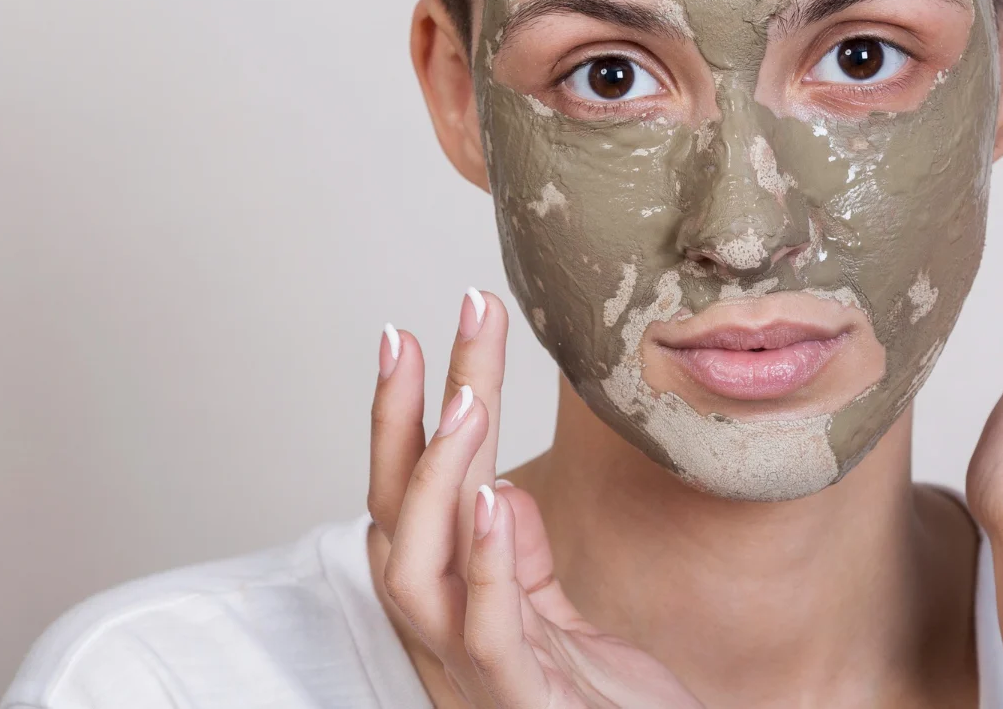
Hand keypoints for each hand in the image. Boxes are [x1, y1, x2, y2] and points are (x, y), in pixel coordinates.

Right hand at [368, 290, 700, 707]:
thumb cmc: (605, 703)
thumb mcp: (556, 615)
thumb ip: (518, 557)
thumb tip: (493, 485)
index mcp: (454, 607)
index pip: (407, 501)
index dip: (400, 420)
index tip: (410, 335)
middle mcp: (447, 636)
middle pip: (397, 517)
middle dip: (401, 420)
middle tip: (417, 332)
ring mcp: (479, 673)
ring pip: (417, 571)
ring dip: (435, 476)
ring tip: (462, 398)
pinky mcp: (525, 702)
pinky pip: (486, 632)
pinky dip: (486, 562)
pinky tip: (495, 497)